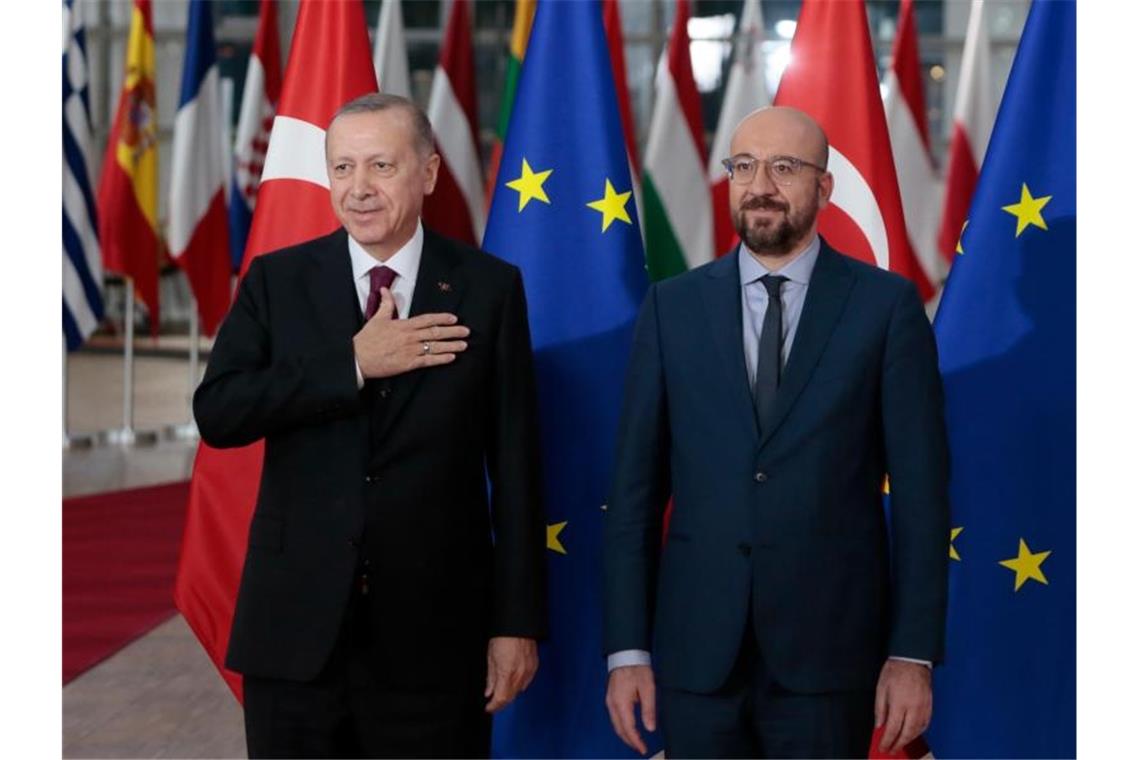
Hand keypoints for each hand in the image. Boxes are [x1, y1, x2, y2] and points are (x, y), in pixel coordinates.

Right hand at [352, 287, 469, 378]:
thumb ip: (386, 304)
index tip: (454, 318)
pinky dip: (440, 359)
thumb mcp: (377, 318)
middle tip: (466, 331)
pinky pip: (428, 361)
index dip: (442, 318)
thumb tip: (386, 289)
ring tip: (464, 345)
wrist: (357, 359)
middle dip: (453, 332)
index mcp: (403, 325)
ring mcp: (410, 351)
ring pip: (434, 347)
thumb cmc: (367, 339)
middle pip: (435, 333)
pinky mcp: (408, 364)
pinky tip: (451, 358)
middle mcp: (409, 337)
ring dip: (451, 346)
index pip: (427, 320)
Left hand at [484, 636, 538, 712]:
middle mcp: (519, 675)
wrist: (518, 624)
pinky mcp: (534, 666)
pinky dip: (519, 685)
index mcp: (507, 673)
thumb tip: (489, 691)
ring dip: (510, 694)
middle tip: (493, 703)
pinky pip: (526, 682)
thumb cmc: (503, 637)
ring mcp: (528, 671)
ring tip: (502, 693)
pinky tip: (513, 683)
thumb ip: (490, 678)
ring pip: (519, 691)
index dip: (494, 707)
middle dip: (501, 702)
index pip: (501, 699)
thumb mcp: (491, 658)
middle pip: (510, 697)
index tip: (489, 708)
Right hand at [605, 665, 655, 755]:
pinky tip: (628, 727)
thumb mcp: (648, 688)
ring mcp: (609, 701)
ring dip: (625, 734)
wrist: (626, 654)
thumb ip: (649, 709)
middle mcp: (612, 704)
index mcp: (621, 703)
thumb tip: (650, 728)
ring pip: (615, 724)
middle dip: (629, 741)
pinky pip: (614, 717)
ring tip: (636, 741)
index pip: (628, 728)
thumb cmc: (637, 668)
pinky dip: (621, 726)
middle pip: (619, 729)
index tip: (643, 749)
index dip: (636, 741)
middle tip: (640, 748)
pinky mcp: (610, 697)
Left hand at [874, 659, 931, 754]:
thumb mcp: (881, 689)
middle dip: (898, 744)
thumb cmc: (894, 672)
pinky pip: (925, 724)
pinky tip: (912, 733)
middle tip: (891, 750)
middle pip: (907, 733)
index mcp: (899, 703)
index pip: (893, 729)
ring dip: (908, 740)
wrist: (912, 660)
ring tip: (899, 744)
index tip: (883, 747)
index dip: (887, 741)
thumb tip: (879, 725)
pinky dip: (918, 732)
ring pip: (917, 730)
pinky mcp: (930, 705)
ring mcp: (923, 707)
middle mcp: (913, 708)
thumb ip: (880, 709)